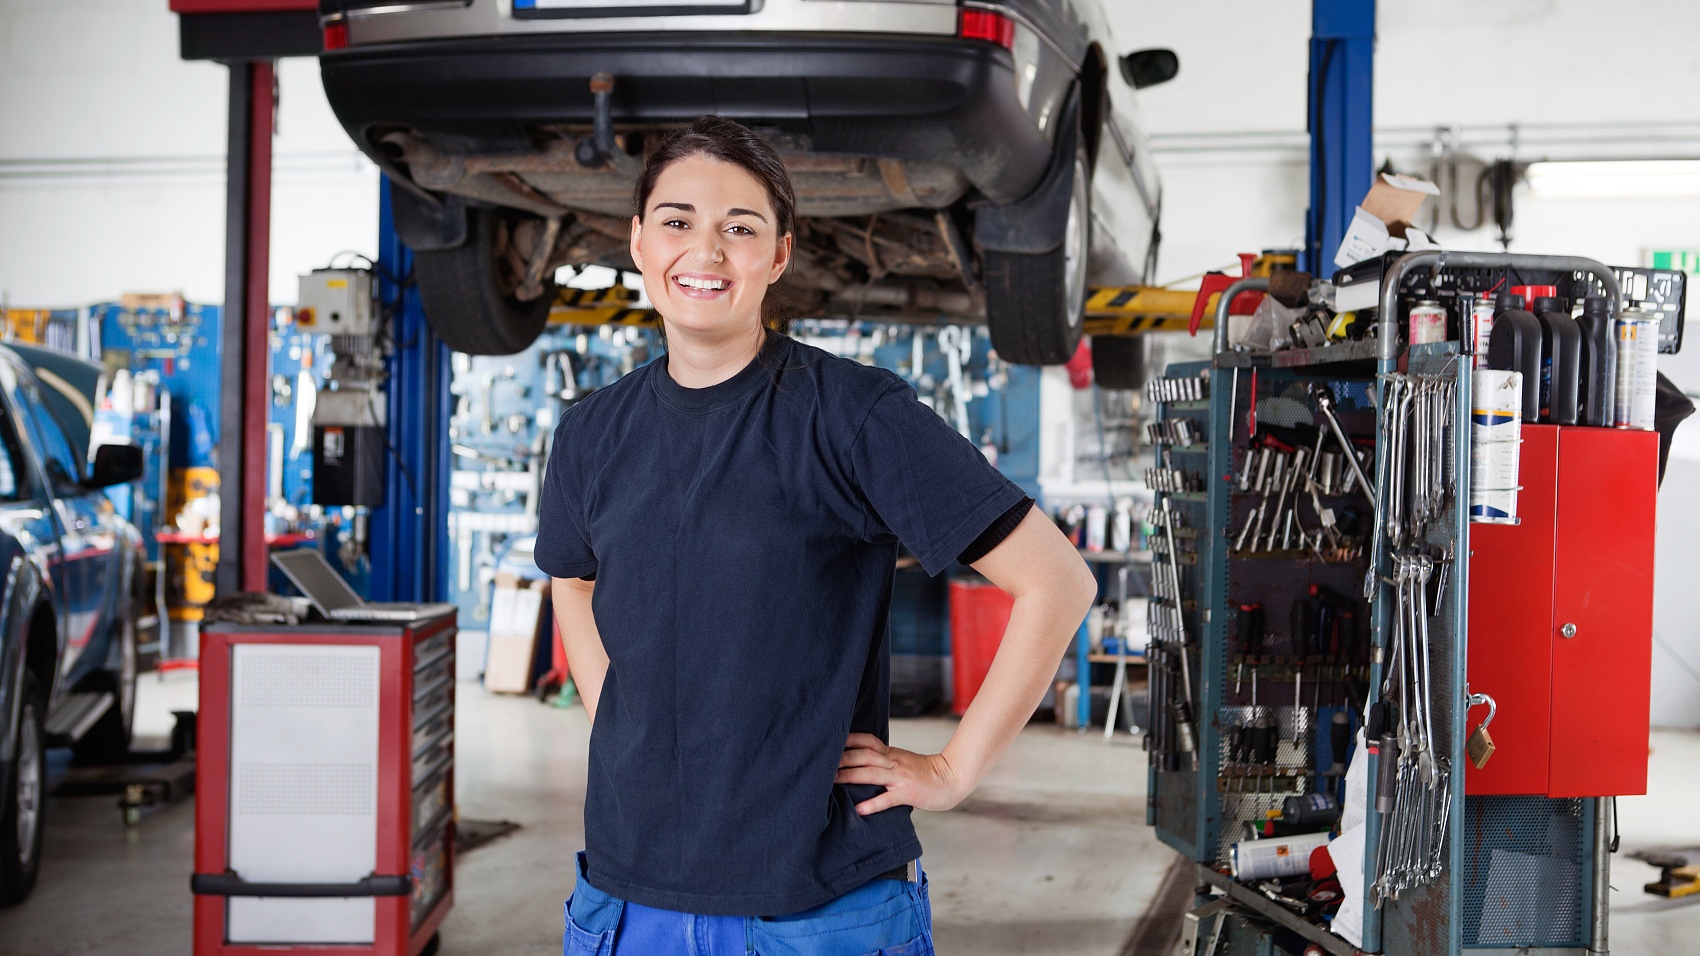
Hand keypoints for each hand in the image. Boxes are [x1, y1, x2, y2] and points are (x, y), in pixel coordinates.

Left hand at [835, 732, 970, 815]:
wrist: (951, 778)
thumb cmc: (924, 772)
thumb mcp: (902, 760)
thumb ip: (884, 760)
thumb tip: (861, 763)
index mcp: (891, 754)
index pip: (867, 741)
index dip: (849, 740)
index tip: (831, 741)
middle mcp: (893, 762)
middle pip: (864, 755)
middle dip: (843, 758)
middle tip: (823, 763)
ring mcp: (900, 778)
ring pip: (872, 773)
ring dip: (851, 776)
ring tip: (833, 781)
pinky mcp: (907, 793)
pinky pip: (888, 798)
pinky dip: (873, 803)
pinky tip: (860, 809)